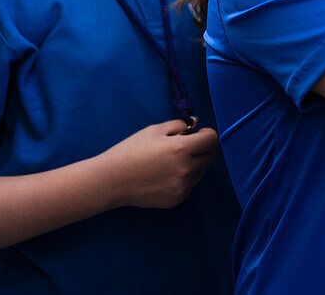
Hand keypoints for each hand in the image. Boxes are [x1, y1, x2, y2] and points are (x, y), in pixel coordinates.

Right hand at [98, 119, 218, 208]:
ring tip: (171, 161)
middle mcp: (185, 169)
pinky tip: (164, 174)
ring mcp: (182, 187)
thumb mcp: (154, 131)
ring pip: (201, 171)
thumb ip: (179, 125)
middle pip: (211, 156)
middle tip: (188, 145)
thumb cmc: (131, 151)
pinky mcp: (177, 199)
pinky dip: (184, 178)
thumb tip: (195, 124)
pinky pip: (190, 184)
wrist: (112, 180)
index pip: (212, 140)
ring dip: (194, 163)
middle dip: (203, 148)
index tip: (199, 133)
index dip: (207, 134)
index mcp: (181, 149)